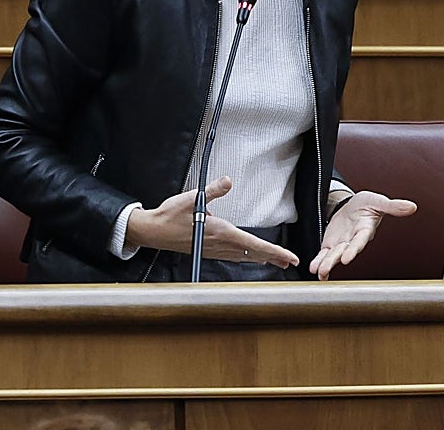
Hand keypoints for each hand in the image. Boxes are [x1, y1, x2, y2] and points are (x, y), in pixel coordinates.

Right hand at [125, 176, 298, 268]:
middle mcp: (220, 245)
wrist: (153, 232)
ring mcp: (214, 250)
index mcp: (221, 233)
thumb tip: (228, 181)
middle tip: (290, 262)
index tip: (289, 258)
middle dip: (273, 257)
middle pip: (253, 254)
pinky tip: (248, 256)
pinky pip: (233, 256)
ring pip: (244, 257)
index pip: (254, 245)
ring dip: (260, 258)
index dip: (275, 252)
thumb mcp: (193, 198)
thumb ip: (214, 190)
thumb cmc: (170, 216)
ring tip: (275, 260)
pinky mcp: (208, 251)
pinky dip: (246, 257)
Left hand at [309, 190, 416, 280]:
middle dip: (335, 260)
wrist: (354, 205)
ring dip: (326, 264)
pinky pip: (325, 254)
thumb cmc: (367, 204)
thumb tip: (412, 207)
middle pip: (344, 251)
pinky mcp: (332, 243)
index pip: (359, 240)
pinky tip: (314, 269)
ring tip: (319, 273)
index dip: (353, 249)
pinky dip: (319, 261)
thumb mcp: (378, 201)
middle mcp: (353, 240)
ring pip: (334, 255)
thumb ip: (393, 206)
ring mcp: (342, 243)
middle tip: (326, 269)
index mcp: (365, 230)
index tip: (347, 258)